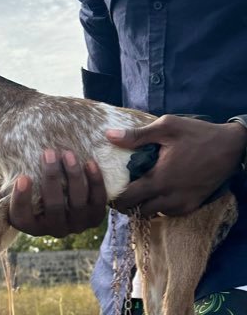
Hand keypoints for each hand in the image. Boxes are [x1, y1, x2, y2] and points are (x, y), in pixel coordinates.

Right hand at [7, 149, 106, 236]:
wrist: (67, 198)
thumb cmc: (35, 190)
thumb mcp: (17, 191)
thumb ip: (3, 188)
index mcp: (32, 225)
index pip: (22, 218)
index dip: (21, 200)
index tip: (22, 177)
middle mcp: (54, 229)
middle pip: (53, 207)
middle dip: (51, 178)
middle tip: (48, 152)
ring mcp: (77, 225)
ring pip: (77, 204)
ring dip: (74, 176)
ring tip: (68, 153)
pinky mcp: (95, 217)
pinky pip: (98, 201)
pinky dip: (95, 182)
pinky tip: (90, 162)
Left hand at [107, 115, 246, 216]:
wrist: (232, 147)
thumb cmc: (197, 135)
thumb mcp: (166, 127)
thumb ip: (136, 135)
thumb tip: (109, 136)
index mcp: (159, 179)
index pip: (128, 198)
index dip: (115, 197)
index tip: (109, 189)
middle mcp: (170, 197)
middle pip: (138, 210)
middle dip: (126, 204)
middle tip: (120, 190)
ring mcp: (182, 203)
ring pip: (153, 213)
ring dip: (142, 205)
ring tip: (137, 189)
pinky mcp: (192, 205)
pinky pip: (168, 212)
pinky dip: (159, 206)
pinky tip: (156, 190)